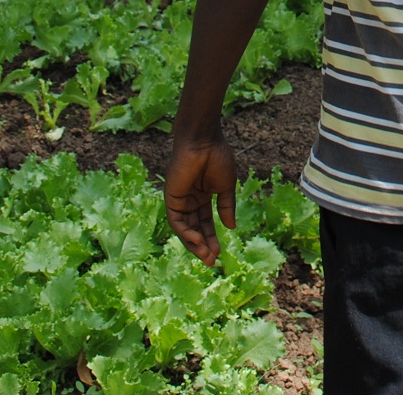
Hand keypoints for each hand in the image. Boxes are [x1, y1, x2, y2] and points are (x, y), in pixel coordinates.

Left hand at [165, 135, 238, 264]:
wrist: (203, 141)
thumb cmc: (217, 157)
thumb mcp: (226, 186)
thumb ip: (227, 207)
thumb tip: (231, 228)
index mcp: (203, 196)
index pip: (206, 223)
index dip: (212, 238)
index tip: (219, 254)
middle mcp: (189, 200)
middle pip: (195, 229)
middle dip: (203, 246)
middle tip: (212, 262)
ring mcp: (179, 200)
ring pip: (185, 229)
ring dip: (194, 244)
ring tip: (206, 256)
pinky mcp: (171, 198)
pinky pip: (176, 221)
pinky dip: (186, 233)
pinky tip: (197, 241)